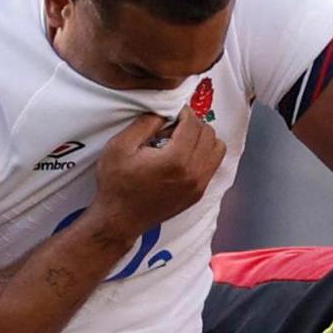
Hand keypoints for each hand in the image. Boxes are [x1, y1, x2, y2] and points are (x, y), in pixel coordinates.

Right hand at [89, 109, 224, 240]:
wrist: (119, 220)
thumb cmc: (116, 183)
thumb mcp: (120, 146)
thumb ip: (145, 123)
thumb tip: (165, 111)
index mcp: (176, 160)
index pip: (193, 123)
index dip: (183, 111)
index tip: (171, 112)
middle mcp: (193, 173)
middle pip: (208, 134)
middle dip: (193, 123)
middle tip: (173, 125)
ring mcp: (198, 186)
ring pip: (217, 149)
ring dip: (202, 138)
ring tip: (181, 139)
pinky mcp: (197, 194)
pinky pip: (212, 165)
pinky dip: (203, 154)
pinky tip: (182, 156)